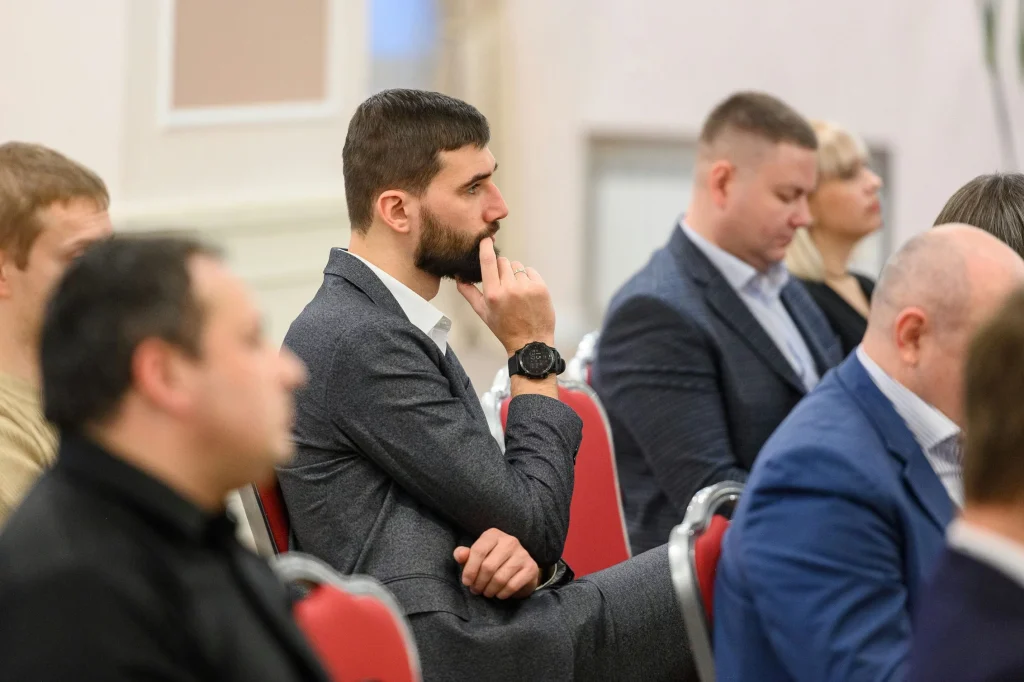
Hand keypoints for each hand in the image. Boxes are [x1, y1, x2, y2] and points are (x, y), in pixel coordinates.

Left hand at [453, 528, 540, 598]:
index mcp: (493, 534)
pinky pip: (512, 585)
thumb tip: (459, 555)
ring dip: (489, 590)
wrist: (519, 569)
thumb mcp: (477, 556)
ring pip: (500, 578)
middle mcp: (510, 541)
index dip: (469, 570)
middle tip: (476, 590)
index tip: (466, 582)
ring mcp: (523, 554)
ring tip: (486, 592)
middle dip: (479, 583)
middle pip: (488, 567)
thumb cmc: (492, 561)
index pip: (478, 551)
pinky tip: (499, 594)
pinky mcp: (531, 568)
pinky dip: (502, 593)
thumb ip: (465, 555)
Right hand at [456, 238, 554, 355]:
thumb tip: (458, 277)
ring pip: (517, 266)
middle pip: (503, 262)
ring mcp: (527, 287)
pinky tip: (527, 292)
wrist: (530, 341)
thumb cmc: (504, 328)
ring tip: (516, 291)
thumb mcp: (483, 312)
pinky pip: (530, 271)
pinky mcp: (540, 287)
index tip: (486, 239)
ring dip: (515, 274)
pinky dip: (528, 278)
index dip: (486, 247)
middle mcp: (509, 288)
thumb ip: (469, 293)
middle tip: (503, 284)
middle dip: (501, 268)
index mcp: (493, 294)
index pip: (488, 262)